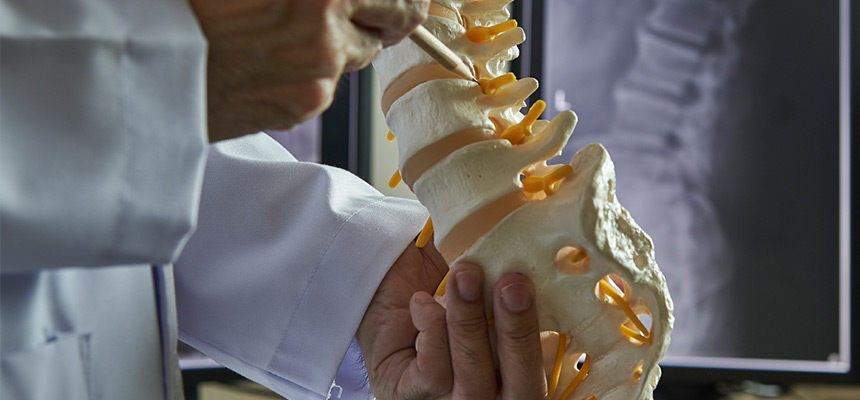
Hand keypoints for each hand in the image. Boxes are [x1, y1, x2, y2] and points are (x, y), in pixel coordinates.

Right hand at [187, 0, 428, 141]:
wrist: (148, 64)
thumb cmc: (195, 10)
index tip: (405, 1)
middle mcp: (326, 22)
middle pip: (395, 21)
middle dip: (389, 15)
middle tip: (382, 13)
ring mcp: (321, 67)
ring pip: (361, 53)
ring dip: (346, 42)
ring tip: (300, 35)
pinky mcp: (308, 102)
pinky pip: (330, 82)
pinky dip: (315, 72)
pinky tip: (275, 62)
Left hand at [357, 240, 546, 398]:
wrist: (376, 299)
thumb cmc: (435, 289)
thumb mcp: (477, 280)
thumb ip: (504, 273)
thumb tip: (529, 232)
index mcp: (518, 373)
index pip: (543, 366)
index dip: (541, 333)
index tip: (530, 286)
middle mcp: (492, 396)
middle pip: (520, 384)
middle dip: (516, 330)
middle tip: (510, 283)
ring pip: (472, 377)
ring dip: (469, 321)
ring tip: (463, 275)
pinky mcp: (413, 395)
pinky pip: (433, 374)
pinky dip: (431, 331)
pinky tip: (421, 302)